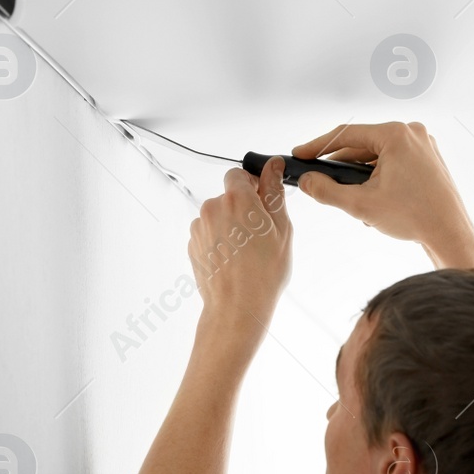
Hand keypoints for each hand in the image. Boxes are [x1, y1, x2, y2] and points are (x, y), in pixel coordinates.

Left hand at [188, 158, 292, 347]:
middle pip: (227, 197)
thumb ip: (274, 192)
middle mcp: (212, 209)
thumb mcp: (281, 228)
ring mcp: (199, 228)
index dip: (251, 186)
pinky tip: (233, 260)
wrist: (237, 307)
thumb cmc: (263, 272)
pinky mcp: (192, 245)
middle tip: (260, 235)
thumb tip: (273, 166)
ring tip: (246, 253)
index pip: (237, 174)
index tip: (260, 202)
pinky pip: (208, 234)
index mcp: (236, 199)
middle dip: (242, 209)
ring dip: (230, 226)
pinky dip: (219, 242)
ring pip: (217, 217)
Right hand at [291, 121, 473, 268]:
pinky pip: (394, 161)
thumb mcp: (361, 205)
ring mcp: (423, 145)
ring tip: (352, 199)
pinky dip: (378, 176)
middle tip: (320, 180)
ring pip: (378, 155)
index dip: (318, 146)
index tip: (301, 154)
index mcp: (395, 134)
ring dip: (360, 174)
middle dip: (341, 166)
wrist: (450, 233)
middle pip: (362, 145)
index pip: (346, 134)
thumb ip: (327, 191)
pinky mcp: (428, 159)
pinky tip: (373, 198)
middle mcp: (411, 133)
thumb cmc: (414, 216)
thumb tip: (308, 181)